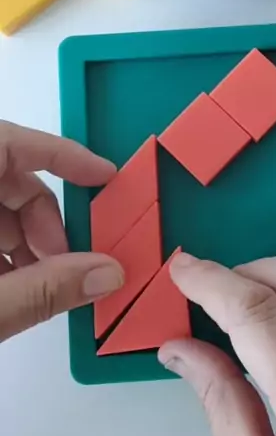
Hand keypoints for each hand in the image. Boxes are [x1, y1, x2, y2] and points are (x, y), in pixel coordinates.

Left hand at [0, 121, 123, 342]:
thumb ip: (44, 290)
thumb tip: (106, 275)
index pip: (10, 143)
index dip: (62, 156)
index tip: (103, 177)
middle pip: (7, 179)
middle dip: (44, 222)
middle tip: (63, 265)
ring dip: (23, 244)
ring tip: (32, 290)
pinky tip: (9, 292)